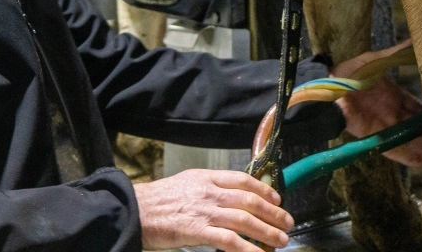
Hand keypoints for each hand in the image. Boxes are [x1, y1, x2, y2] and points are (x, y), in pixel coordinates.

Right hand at [134, 169, 293, 251]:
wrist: (134, 210)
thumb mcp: (185, 184)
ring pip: (245, 220)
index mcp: (205, 177)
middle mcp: (209, 191)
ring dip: (267, 231)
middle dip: (273, 212)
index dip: (264, 189)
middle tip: (287, 222)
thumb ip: (207, 189)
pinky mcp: (198, 230)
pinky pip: (230, 242)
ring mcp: (205, 211)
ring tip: (281, 240)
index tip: (277, 198)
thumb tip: (228, 199)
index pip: (243, 179)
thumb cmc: (156, 201)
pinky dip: (248, 250)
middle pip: (249, 200)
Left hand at [330, 41, 421, 167]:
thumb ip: (396, 53)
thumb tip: (415, 39)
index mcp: (394, 96)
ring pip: (410, 138)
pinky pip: (395, 148)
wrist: (328, 87)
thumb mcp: (375, 60)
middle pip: (417, 126)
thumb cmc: (350, 72)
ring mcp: (385, 125)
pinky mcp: (375, 136)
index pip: (418, 107)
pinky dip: (408, 155)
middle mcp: (392, 112)